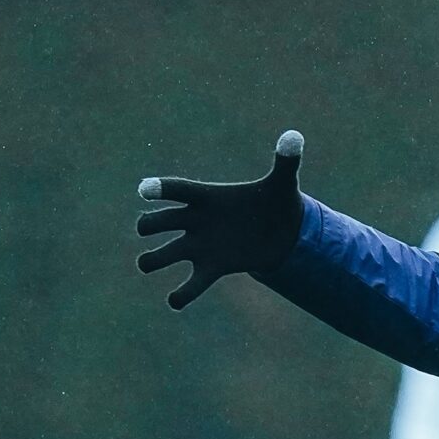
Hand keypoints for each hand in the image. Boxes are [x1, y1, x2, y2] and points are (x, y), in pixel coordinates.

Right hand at [135, 130, 307, 309]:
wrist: (283, 232)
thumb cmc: (276, 201)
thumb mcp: (283, 184)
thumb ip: (286, 162)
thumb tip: (295, 137)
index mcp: (208, 196)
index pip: (179, 190)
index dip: (161, 189)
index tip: (143, 190)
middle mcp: (197, 220)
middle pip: (161, 221)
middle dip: (149, 225)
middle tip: (144, 229)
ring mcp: (201, 245)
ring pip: (166, 253)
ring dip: (153, 259)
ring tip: (146, 264)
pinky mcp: (211, 268)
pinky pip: (192, 284)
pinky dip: (182, 295)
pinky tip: (175, 301)